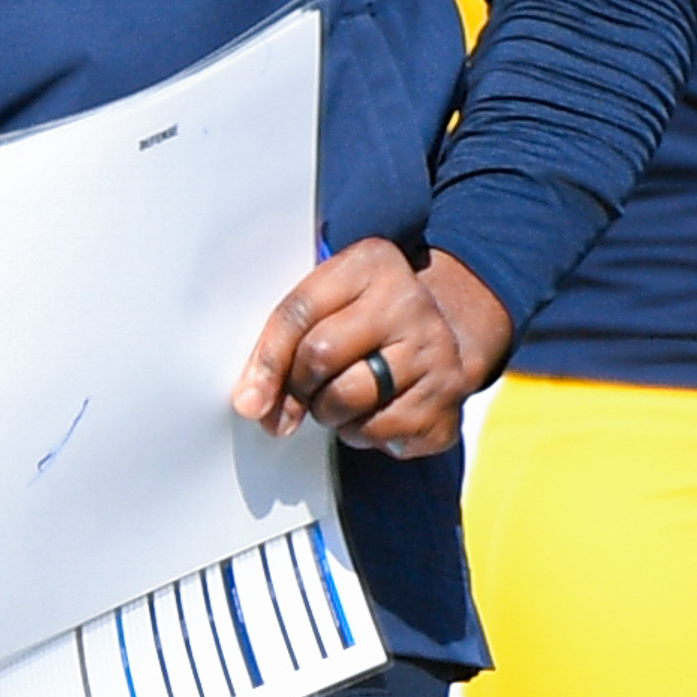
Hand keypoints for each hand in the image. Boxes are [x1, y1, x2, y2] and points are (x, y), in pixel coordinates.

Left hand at [232, 240, 509, 456]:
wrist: (447, 333)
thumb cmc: (366, 317)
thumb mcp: (330, 300)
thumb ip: (285, 339)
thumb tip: (252, 404)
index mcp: (372, 263)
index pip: (300, 311)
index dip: (266, 360)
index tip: (249, 398)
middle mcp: (410, 304)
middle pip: (320, 356)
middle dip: (297, 387)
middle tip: (300, 394)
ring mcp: (435, 354)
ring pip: (346, 401)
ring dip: (327, 412)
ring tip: (339, 397)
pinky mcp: (447, 404)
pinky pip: (378, 433)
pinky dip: (361, 431)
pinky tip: (374, 409)